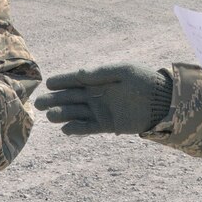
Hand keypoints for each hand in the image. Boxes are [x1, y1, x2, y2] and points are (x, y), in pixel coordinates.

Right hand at [34, 63, 172, 134]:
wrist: (162, 101)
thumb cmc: (143, 80)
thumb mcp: (123, 71)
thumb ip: (101, 74)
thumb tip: (79, 74)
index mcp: (98, 80)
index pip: (75, 80)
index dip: (62, 81)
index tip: (48, 83)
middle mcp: (96, 95)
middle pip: (70, 98)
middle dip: (55, 100)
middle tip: (39, 103)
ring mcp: (101, 111)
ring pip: (76, 113)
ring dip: (63, 114)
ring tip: (51, 116)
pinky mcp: (108, 125)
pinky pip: (88, 128)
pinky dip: (77, 129)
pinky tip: (66, 129)